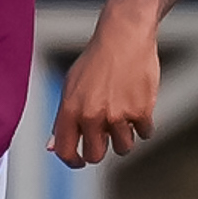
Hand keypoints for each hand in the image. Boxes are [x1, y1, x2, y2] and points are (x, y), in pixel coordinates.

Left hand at [52, 0, 159, 166]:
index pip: (66, 151)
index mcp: (70, 110)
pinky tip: (139, 105)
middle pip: (96, 155)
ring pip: (123, 147)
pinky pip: (145, 133)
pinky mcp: (141, 112)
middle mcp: (92, 116)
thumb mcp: (71, 86)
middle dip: (101, 150)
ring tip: (123, 115)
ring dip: (124, 136)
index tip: (80, 161)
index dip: (73, 161)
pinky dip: (144, 124)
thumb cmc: (96, 61)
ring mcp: (118, 116)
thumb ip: (63, 119)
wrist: (124, 37)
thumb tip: (53, 148)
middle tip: (106, 136)